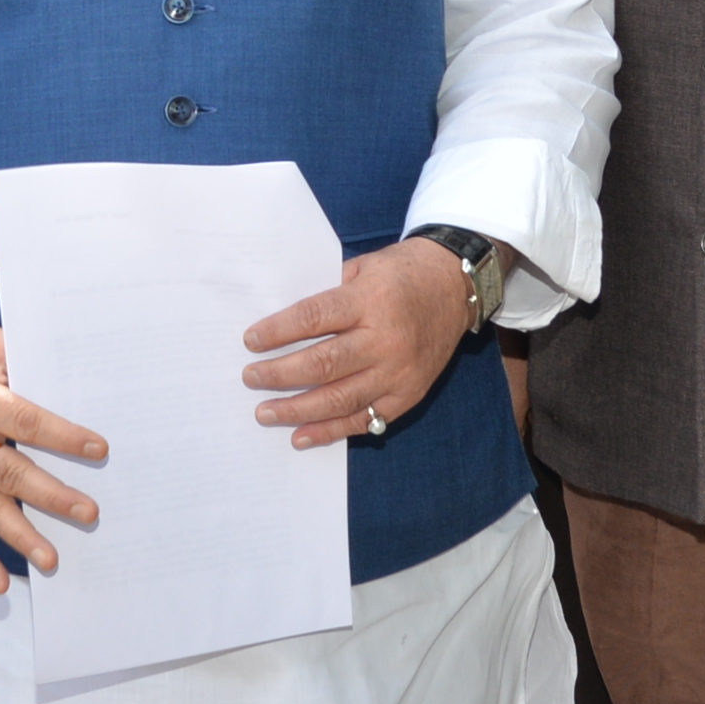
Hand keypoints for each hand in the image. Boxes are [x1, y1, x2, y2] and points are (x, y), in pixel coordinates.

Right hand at [0, 321, 107, 593]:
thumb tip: (70, 379)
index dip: (63, 437)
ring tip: (51, 560)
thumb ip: (23, 362)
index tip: (99, 449)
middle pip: (11, 473)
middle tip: (88, 514)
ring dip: (20, 536)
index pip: (27, 422)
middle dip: (51, 496)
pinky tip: (0, 582)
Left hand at [243, 239, 474, 449]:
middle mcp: (385, 339)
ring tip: (265, 413)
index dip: (277, 331)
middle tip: (250, 378)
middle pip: (323, 364)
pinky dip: (330, 431)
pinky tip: (300, 435)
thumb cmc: (401, 273)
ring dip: (297, 409)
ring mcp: (399, 372)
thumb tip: (281, 324)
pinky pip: (364, 419)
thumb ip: (328, 293)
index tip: (250, 341)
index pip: (314, 317)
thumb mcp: (363, 267)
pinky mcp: (408, 395)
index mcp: (370, 300)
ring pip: (340, 399)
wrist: (455, 287)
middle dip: (279, 375)